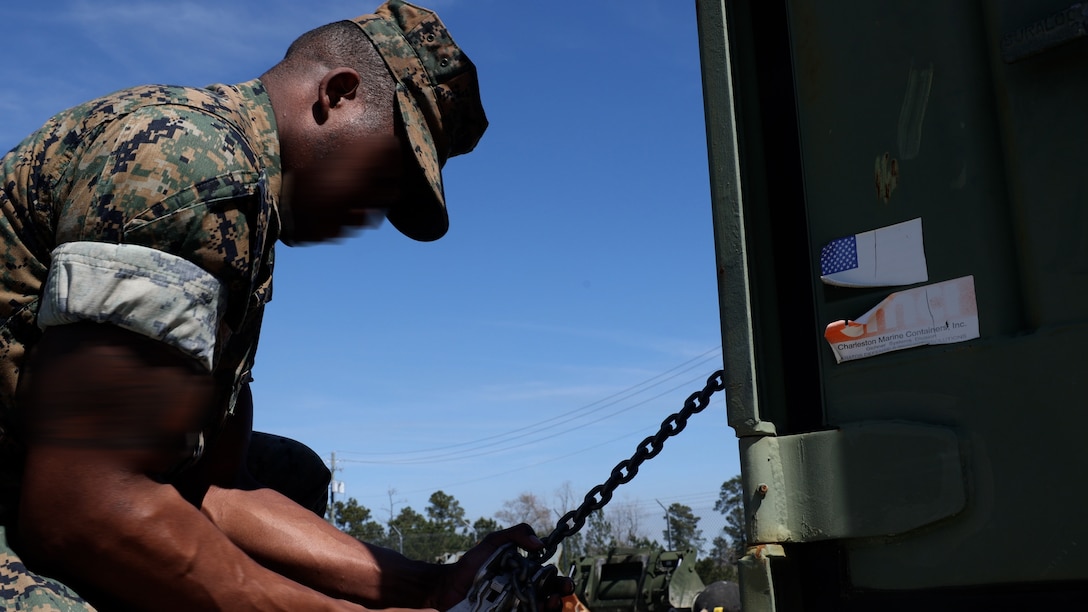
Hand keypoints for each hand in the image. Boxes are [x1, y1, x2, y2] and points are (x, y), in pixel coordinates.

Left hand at [434, 524, 573, 611]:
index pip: (552, 582)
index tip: (563, 582)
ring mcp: (516, 608)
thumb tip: (540, 544)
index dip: (562, 583)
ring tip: (548, 604)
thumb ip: (516, 534)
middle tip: (557, 595)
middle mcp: (526, 594)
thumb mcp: (493, 542)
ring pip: (541, 611)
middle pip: (552, 599)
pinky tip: (532, 611)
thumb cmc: (473, 563)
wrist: (449, 585)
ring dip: (551, 609)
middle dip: (560, 598)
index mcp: (528, 576)